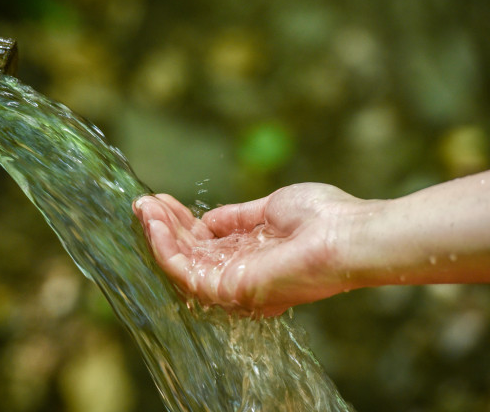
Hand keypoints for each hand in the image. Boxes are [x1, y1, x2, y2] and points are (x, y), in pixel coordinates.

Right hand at [133, 184, 365, 315]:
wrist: (346, 235)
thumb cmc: (322, 219)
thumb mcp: (270, 208)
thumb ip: (235, 218)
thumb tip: (206, 220)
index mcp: (250, 257)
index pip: (203, 244)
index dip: (180, 222)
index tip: (160, 200)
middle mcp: (238, 275)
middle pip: (188, 254)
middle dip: (163, 226)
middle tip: (143, 202)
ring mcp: (232, 285)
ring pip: (181, 263)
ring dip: (158, 234)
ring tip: (144, 206)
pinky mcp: (228, 289)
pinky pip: (184, 271)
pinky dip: (165, 247)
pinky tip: (155, 222)